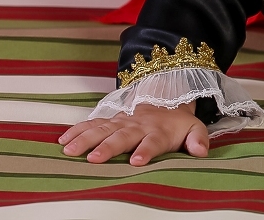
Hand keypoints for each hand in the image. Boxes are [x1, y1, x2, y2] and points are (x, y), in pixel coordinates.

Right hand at [58, 102, 208, 165]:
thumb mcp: (195, 129)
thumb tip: (201, 152)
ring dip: (86, 139)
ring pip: (102, 129)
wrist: (167, 101)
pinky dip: (76, 130)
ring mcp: (121, 122)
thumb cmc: (179, 124)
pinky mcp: (110, 120)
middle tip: (94, 159)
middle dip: (108, 147)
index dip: (145, 150)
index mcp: (158, 131)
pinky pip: (91, 124)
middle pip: (122, 136)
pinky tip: (62, 140)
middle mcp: (137, 126)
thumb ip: (198, 140)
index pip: (152, 142)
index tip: (136, 161)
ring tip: (70, 151)